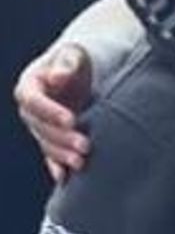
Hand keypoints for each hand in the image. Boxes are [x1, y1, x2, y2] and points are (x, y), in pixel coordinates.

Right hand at [14, 44, 93, 181]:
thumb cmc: (74, 60)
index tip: (71, 119)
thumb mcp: (72, 55)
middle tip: (85, 145)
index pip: (34, 101)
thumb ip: (66, 64)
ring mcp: (39, 126)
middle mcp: (30, 110)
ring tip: (82, 162)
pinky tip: (65, 178)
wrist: (78, 72)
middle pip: (41, 127)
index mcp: (30, 86)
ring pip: (46, 143)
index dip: (51, 112)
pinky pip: (49, 154)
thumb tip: (57, 76)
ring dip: (62, 155)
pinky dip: (56, 166)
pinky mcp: (50, 138)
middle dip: (63, 138)